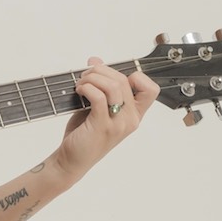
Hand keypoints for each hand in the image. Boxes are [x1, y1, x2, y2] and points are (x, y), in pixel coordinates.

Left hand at [52, 57, 159, 181]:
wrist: (71, 160)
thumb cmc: (83, 134)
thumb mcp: (95, 107)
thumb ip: (99, 86)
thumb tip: (95, 60)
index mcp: (134, 114)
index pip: (150, 89)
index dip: (133, 75)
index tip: (109, 75)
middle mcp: (130, 119)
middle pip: (124, 80)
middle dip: (101, 71)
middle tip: (85, 76)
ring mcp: (118, 123)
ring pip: (114, 86)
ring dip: (92, 78)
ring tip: (80, 84)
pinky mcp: (102, 126)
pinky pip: (99, 97)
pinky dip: (87, 88)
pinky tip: (79, 91)